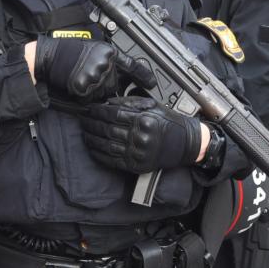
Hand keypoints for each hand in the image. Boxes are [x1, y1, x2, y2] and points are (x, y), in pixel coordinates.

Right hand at [31, 37, 155, 101]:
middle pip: (115, 85)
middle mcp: (106, 63)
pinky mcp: (86, 86)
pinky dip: (83, 95)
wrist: (49, 56)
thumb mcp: (94, 50)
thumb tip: (124, 76)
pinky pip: (90, 98)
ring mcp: (97, 76)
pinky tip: (75, 83)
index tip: (152, 84)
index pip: (133, 67)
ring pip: (103, 93)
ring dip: (94, 91)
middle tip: (89, 75)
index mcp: (110, 52)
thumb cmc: (68, 53)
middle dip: (105, 85)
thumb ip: (110, 61)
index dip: (144, 76)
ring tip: (80, 77)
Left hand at [80, 96, 201, 173]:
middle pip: (108, 129)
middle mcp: (141, 137)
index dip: (98, 111)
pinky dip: (99, 154)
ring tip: (84, 132)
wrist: (187, 144)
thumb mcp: (153, 106)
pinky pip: (112, 160)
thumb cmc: (169, 122)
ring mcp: (138, 153)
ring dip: (92, 139)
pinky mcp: (137, 165)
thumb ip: (130, 102)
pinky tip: (91, 148)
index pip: (114, 114)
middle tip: (82, 119)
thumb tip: (107, 102)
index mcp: (144, 120)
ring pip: (107, 145)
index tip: (89, 108)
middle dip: (91, 124)